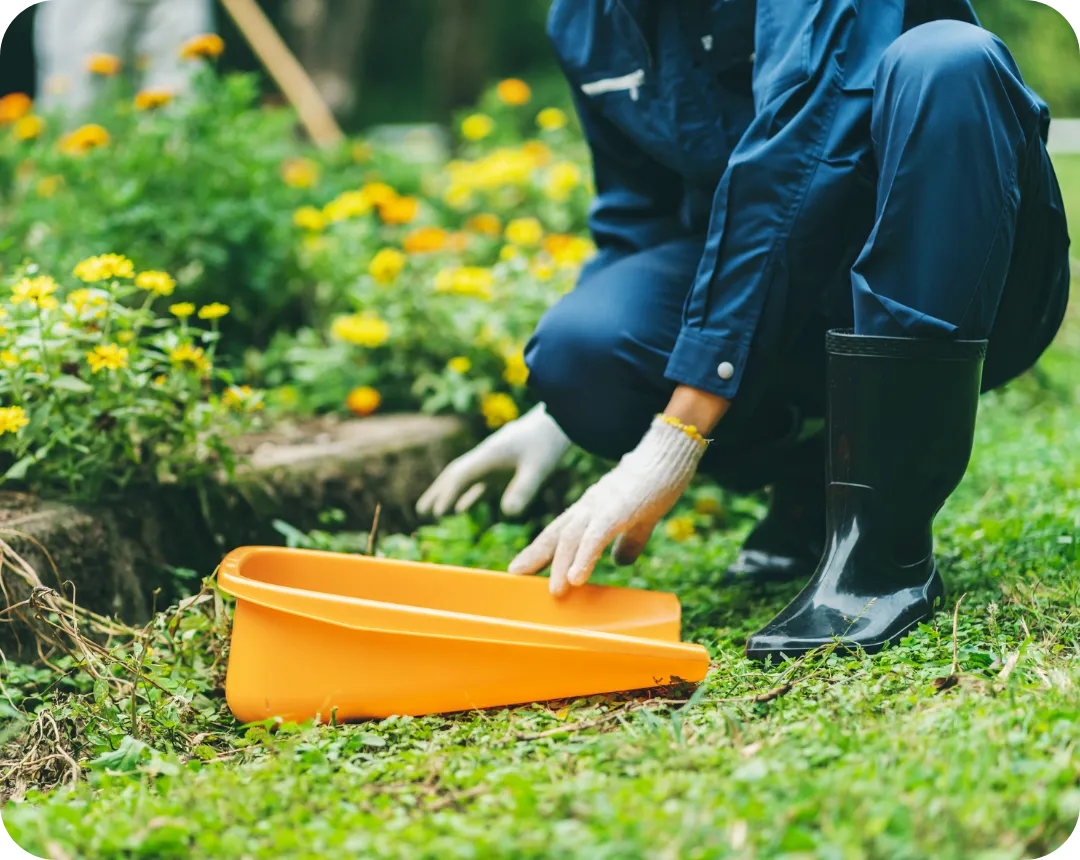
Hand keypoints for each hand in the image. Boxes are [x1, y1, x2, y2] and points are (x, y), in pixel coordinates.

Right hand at [416, 404, 571, 517]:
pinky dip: (467, 495)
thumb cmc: (548, 443)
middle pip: (454, 474)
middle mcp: (485, 457)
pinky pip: (478, 482)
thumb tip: (507, 513)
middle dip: (438, 492)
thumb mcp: (539, 468)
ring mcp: (492, 461)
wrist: (557, 420)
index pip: (461, 476)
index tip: (436, 512)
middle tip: (421, 511)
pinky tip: (461, 508)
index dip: (447, 493)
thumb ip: (523, 489)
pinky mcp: (501, 465)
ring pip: (463, 479)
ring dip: (448, 493)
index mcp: (489, 455)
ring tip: (433, 511)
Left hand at [507, 415, 706, 594]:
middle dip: (535, 555)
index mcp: (592, 508)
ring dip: (561, 565)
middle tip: (515, 575)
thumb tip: (620, 562)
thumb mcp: (640, 519)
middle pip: (557, 533)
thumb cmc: (656, 484)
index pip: (560, 531)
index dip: (540, 549)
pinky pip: (596, 536)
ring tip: (555, 591)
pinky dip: (584, 558)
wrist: (669, 456)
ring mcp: (602, 506)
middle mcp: (590, 506)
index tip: (521, 568)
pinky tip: (576, 577)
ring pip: (572, 537)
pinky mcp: (619, 509)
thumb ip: (629, 540)